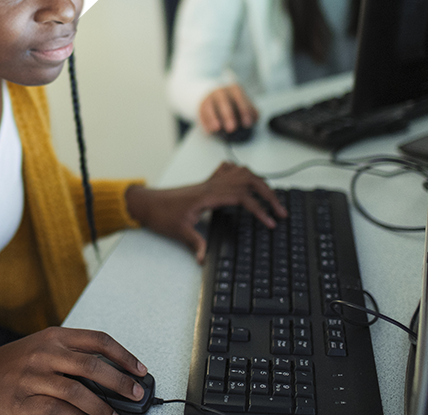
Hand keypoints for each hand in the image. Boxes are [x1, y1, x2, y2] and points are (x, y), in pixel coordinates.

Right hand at [0, 327, 146, 414]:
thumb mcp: (43, 346)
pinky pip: (58, 413)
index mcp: (54, 336)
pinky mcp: (23, 403)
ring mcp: (33, 378)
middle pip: (92, 366)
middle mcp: (45, 353)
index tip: (139, 369)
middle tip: (134, 394)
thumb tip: (111, 374)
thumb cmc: (16, 363)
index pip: (98, 340)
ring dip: (101, 408)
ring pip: (77, 393)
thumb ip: (73, 355)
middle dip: (119, 383)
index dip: (123, 355)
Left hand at [125, 162, 285, 262]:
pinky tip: (247, 182)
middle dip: (268, 194)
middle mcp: (211, 185)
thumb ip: (194, 243)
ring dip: (259, 182)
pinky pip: (228, 170)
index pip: (242, 197)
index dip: (259, 209)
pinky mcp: (207, 183)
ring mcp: (210, 182)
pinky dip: (242, 173)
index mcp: (208, 195)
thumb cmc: (160, 214)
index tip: (270, 222)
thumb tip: (205, 258)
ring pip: (241, 172)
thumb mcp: (177, 231)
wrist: (147, 203)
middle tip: (280, 211)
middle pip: (248, 180)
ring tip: (271, 198)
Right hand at [199, 84, 257, 133]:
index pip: (240, 98)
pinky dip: (205, 122)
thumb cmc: (231, 101)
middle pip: (224, 102)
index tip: (247, 123)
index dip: (244, 111)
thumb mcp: (243, 102)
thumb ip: (251, 110)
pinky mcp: (201, 106)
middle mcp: (221, 92)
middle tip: (232, 128)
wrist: (212, 94)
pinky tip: (209, 130)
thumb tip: (254, 118)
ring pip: (210, 107)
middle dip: (228, 115)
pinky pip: (201, 114)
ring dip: (213, 118)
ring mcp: (209, 98)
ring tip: (217, 128)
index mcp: (234, 90)